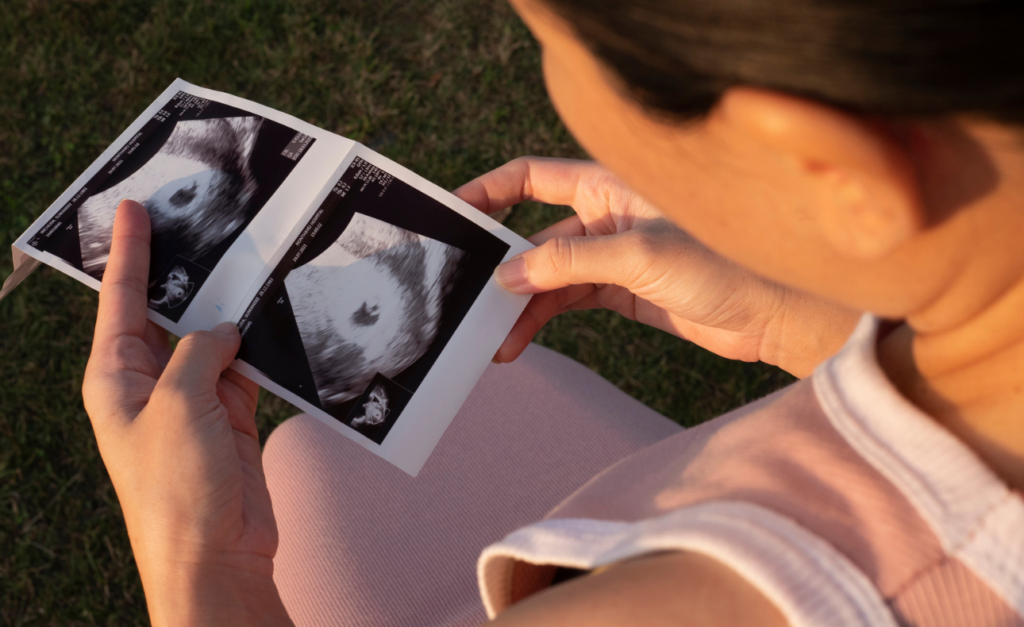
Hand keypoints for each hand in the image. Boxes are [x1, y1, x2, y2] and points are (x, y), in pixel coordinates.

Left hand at [82, 201, 291, 625]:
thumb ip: (200, 353)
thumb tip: (224, 330)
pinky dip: (259, 350)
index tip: (130, 209)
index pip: (121, 301)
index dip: (128, 253)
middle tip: (201, 225)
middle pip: (168, 314)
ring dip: (230, 312)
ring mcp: (193, 401)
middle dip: (183, 274)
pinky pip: (244, 368)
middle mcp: (150, 384)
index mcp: (115, 377)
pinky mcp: (230, 417)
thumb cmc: (176, 487)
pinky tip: (273, 323)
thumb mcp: (179, 403)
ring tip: (249, 264)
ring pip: (212, 339)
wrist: (215, 553)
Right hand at [456, 158, 858, 376]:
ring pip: (547, 277)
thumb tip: (509, 276)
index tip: (454, 214)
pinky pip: (566, 303)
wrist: (774, 316)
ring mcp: (611, 257)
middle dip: (501, 265)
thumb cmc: (722, 266)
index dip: (491, 191)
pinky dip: (541, 320)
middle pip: (534, 235)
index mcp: (609, 187)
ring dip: (520, 306)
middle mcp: (605, 218)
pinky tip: (519, 339)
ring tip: (494, 339)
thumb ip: (571, 263)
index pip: (534, 177)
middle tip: (465, 294)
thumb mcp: (639, 256)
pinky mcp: (621, 293)